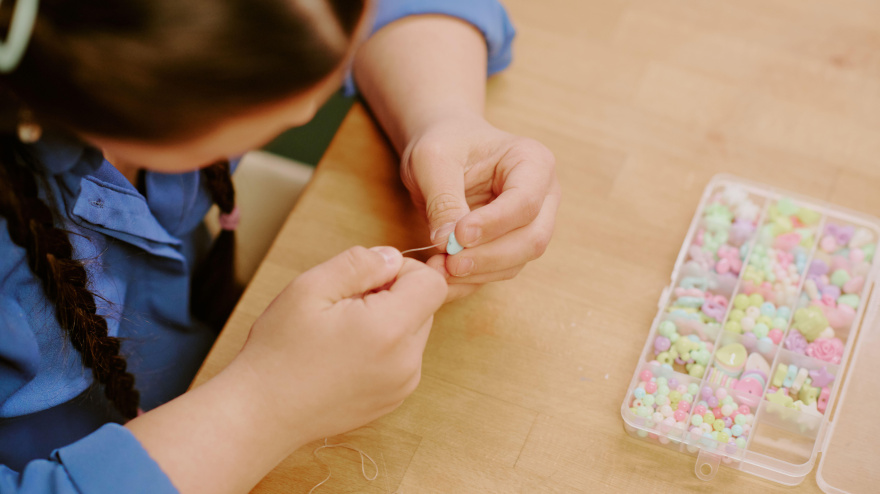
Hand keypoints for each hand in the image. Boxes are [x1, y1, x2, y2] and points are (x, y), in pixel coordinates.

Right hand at [238, 246, 446, 442]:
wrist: (262, 413)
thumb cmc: (279, 350)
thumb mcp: (310, 287)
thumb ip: (359, 263)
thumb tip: (392, 258)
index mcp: (389, 329)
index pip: (432, 283)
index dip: (403, 271)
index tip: (366, 280)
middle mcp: (406, 361)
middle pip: (425, 307)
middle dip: (392, 296)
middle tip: (345, 306)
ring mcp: (402, 384)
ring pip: (413, 332)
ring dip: (388, 322)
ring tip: (342, 332)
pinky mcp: (393, 399)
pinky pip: (403, 358)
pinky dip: (383, 348)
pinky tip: (344, 355)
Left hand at [401, 113, 559, 300]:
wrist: (444, 149)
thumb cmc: (444, 143)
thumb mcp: (433, 160)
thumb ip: (442, 199)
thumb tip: (447, 243)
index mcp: (533, 162)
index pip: (525, 202)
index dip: (493, 224)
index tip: (457, 235)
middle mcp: (543, 196)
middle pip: (532, 238)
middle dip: (489, 256)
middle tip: (449, 263)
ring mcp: (532, 224)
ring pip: (517, 261)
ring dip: (478, 273)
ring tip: (439, 269)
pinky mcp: (512, 246)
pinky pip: (498, 271)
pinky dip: (471, 280)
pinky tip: (443, 277)